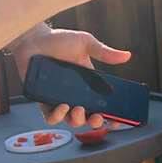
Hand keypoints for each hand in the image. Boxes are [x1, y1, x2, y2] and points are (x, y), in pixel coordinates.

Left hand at [9, 23, 130, 127]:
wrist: (34, 39)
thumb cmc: (59, 40)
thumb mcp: (86, 43)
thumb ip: (105, 52)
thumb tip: (127, 56)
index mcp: (89, 84)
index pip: (103, 104)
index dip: (111, 115)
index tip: (118, 119)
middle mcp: (75, 94)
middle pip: (88, 117)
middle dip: (95, 122)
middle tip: (97, 116)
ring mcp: (59, 99)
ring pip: (71, 120)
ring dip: (78, 120)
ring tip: (78, 109)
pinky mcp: (43, 100)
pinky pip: (50, 117)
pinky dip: (57, 117)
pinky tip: (62, 106)